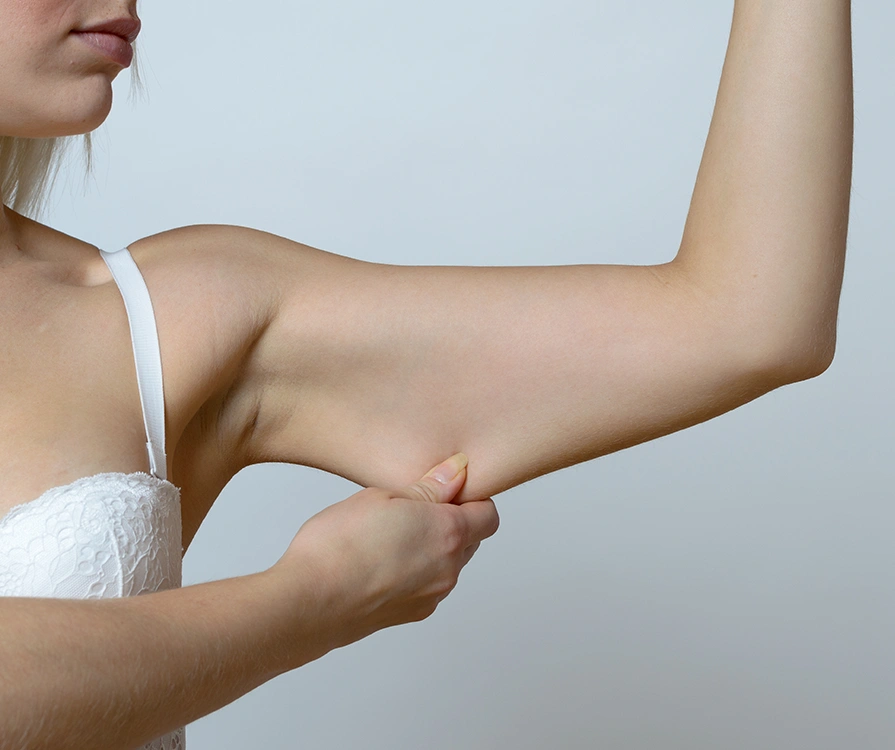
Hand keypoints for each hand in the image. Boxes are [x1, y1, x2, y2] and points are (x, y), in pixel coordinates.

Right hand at [269, 453, 498, 662]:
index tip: (444, 489)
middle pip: (471, 540)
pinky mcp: (411, 614)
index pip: (488, 514)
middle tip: (412, 507)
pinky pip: (427, 585)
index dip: (471, 498)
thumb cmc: (339, 544)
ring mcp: (432, 596)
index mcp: (449, 533)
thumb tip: (458, 471)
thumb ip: (429, 487)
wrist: (308, 602)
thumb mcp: (383, 497)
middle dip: (452, 521)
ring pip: (448, 564)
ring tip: (389, 534)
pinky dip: (415, 571)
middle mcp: (449, 569)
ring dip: (432, 547)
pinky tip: (380, 561)